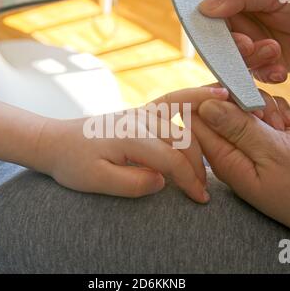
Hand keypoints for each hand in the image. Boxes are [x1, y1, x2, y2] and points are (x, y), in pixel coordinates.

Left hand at [33, 87, 231, 203]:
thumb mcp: (96, 181)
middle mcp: (139, 118)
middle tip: (204, 190)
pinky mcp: (141, 112)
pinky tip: (215, 92)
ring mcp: (141, 112)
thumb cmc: (73, 163)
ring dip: (206, 132)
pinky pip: (174, 101)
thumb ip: (132, 183)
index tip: (200, 198)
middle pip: (183, 140)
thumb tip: (162, 181)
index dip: (189, 180)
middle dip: (199, 166)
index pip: (171, 159)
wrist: (56, 142)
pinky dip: (195, 97)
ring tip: (234, 129)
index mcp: (130, 136)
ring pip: (185, 119)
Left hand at [193, 99, 289, 271]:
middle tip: (268, 118)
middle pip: (216, 109)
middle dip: (242, 101)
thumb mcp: (276, 154)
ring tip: (283, 125)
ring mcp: (246, 147)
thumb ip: (238, 130)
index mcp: (223, 159)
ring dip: (262, 107)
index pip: (195, 120)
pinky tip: (288, 124)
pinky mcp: (262, 141)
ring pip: (239, 108)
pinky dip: (273, 111)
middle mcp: (229, 153)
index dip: (213, 100)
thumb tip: (203, 107)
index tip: (243, 100)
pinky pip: (258, 114)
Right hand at [199, 0, 289, 82]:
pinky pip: (252, 73)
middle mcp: (237, 15)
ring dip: (250, 60)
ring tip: (273, 51)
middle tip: (247, 45)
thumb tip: (205, 6)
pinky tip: (280, 70)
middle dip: (229, 45)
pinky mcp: (261, 60)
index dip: (200, 15)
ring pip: (231, 57)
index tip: (207, 27)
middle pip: (214, 35)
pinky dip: (265, 73)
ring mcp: (248, 39)